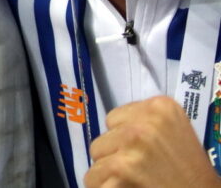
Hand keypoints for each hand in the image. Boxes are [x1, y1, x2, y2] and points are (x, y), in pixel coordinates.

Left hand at [86, 96, 220, 186]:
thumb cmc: (191, 171)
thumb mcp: (174, 133)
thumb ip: (145, 124)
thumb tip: (113, 130)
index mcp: (161, 106)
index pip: (116, 118)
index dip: (124, 139)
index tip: (139, 152)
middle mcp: (147, 118)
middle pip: (105, 134)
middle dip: (116, 153)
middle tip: (138, 169)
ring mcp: (134, 140)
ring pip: (97, 154)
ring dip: (108, 170)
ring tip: (132, 179)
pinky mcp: (123, 165)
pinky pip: (94, 176)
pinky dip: (102, 186)